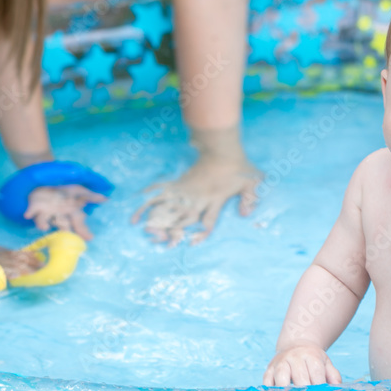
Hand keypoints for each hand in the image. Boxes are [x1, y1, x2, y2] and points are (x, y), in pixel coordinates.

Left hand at [25, 185, 106, 239]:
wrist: (41, 185)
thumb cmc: (60, 192)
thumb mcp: (77, 190)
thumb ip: (91, 196)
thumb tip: (106, 199)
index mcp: (68, 212)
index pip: (77, 221)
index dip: (82, 230)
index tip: (89, 239)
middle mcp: (56, 214)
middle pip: (62, 224)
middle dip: (65, 230)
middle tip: (66, 236)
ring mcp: (45, 211)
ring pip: (45, 220)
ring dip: (43, 223)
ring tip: (44, 227)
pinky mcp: (33, 206)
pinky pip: (31, 210)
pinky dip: (29, 212)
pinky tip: (27, 215)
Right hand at [132, 150, 260, 245]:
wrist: (221, 147)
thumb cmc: (238, 165)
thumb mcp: (252, 181)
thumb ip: (250, 198)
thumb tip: (245, 215)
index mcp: (215, 199)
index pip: (208, 221)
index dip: (201, 233)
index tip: (193, 243)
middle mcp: (199, 198)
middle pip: (184, 218)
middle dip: (173, 230)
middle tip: (161, 241)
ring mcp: (187, 190)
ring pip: (170, 206)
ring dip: (156, 216)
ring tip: (141, 227)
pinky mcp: (180, 182)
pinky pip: (162, 190)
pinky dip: (149, 197)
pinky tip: (138, 206)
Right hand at [264, 345, 341, 385]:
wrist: (295, 345)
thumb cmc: (312, 359)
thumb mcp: (325, 362)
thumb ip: (333, 375)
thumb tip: (335, 389)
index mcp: (311, 355)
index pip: (316, 371)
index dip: (319, 386)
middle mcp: (294, 357)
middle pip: (299, 376)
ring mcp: (280, 363)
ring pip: (281, 377)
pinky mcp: (269, 369)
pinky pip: (267, 381)